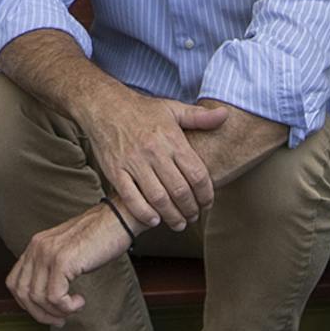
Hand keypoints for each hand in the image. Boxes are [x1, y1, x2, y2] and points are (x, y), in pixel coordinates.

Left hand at [7, 202, 133, 324]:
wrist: (118, 219)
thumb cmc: (99, 238)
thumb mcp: (67, 252)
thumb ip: (52, 268)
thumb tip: (46, 300)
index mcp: (35, 245)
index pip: (14, 283)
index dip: (27, 304)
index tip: (46, 312)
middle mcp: (37, 248)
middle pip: (22, 293)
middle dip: (40, 314)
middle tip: (60, 320)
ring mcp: (48, 253)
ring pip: (38, 298)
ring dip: (56, 312)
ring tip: (73, 308)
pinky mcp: (62, 261)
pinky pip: (55, 297)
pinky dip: (67, 307)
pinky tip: (80, 301)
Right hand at [89, 93, 225, 230]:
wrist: (104, 106)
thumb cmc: (140, 110)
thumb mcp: (172, 109)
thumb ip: (199, 117)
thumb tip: (225, 115)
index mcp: (171, 139)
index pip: (197, 174)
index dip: (206, 194)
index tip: (208, 203)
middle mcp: (154, 152)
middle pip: (180, 190)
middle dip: (191, 209)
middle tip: (194, 217)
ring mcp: (133, 163)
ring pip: (158, 198)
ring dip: (172, 216)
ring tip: (178, 223)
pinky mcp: (116, 171)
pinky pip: (131, 198)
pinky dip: (144, 213)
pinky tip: (154, 220)